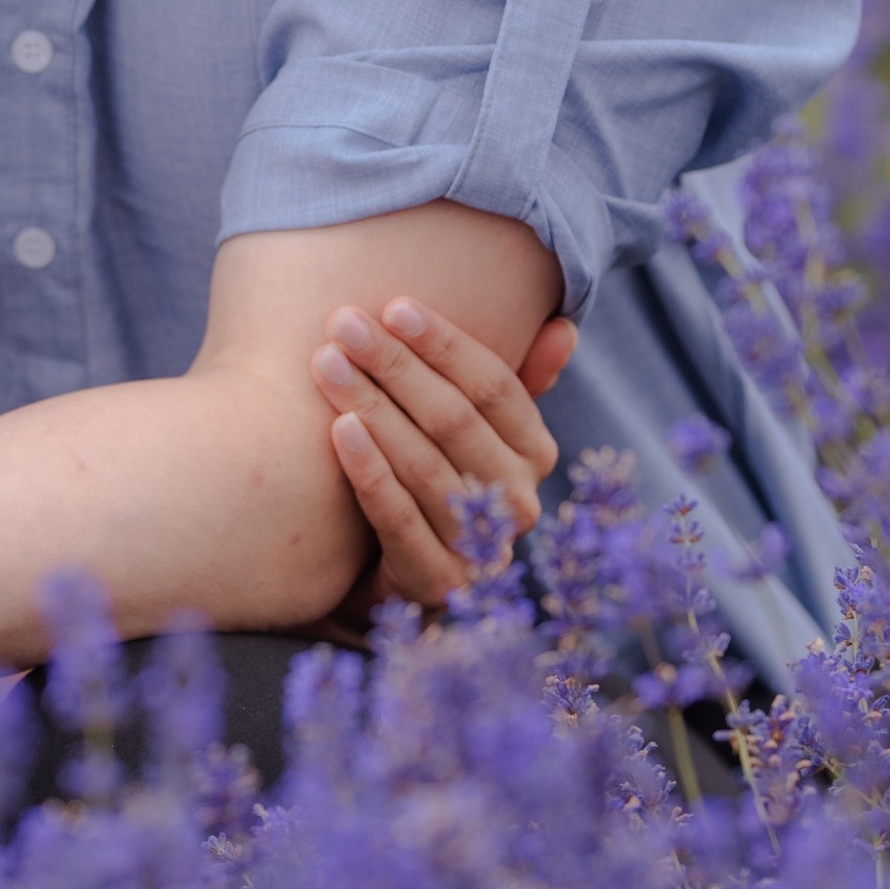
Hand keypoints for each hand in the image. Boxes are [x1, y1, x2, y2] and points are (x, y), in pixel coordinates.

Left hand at [312, 297, 577, 610]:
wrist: (398, 582)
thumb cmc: (431, 483)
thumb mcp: (470, 434)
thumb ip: (504, 386)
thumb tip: (563, 329)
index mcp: (534, 453)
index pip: (494, 385)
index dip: (444, 344)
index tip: (392, 306)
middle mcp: (519, 499)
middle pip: (454, 419)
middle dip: (395, 365)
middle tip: (342, 324)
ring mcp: (483, 547)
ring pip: (423, 463)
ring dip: (372, 406)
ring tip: (326, 363)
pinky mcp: (439, 582)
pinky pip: (399, 517)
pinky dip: (369, 470)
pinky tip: (336, 428)